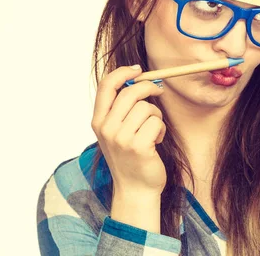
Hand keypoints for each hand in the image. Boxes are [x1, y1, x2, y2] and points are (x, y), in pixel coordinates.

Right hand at [91, 65, 166, 196]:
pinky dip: (160, 129)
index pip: (106, 86)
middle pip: (131, 92)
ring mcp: (121, 138)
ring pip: (147, 107)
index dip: (123, 73)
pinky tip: (155, 142)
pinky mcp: (138, 146)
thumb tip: (139, 78)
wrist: (135, 188)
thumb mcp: (117, 131)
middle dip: (149, 88)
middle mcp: (106, 128)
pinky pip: (156, 122)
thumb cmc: (130, 156)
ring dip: (156, 116)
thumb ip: (121, 108)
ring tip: (151, 131)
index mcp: (98, 121)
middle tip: (158, 91)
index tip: (138, 70)